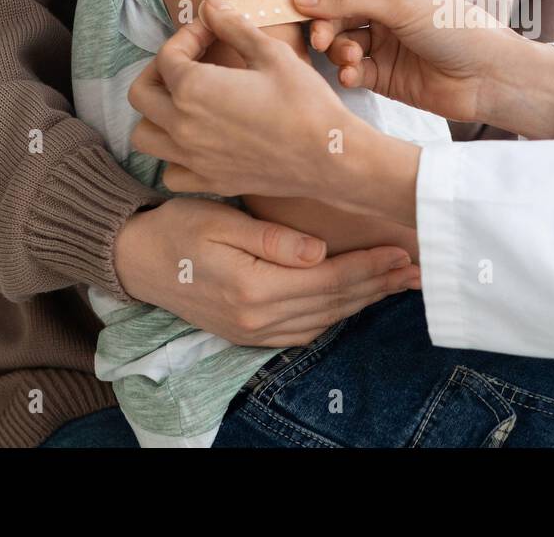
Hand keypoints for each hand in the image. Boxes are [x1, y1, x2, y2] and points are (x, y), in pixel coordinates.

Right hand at [114, 196, 419, 347]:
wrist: (134, 261)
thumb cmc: (177, 228)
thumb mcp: (221, 220)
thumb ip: (272, 240)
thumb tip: (319, 252)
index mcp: (254, 288)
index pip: (329, 279)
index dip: (370, 266)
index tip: (404, 252)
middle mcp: (258, 318)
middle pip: (335, 303)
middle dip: (380, 284)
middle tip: (418, 269)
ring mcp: (253, 331)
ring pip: (325, 319)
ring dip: (365, 301)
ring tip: (399, 283)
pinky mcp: (248, 333)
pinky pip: (305, 331)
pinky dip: (336, 315)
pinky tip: (356, 300)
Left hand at [128, 0, 420, 217]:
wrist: (329, 155)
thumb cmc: (305, 102)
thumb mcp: (271, 54)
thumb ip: (233, 26)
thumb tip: (210, 3)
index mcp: (193, 88)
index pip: (168, 54)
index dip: (187, 35)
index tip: (211, 30)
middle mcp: (183, 125)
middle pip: (142, 93)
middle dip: (159, 71)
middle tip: (189, 62)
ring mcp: (193, 158)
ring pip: (145, 135)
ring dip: (156, 115)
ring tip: (184, 102)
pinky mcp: (210, 181)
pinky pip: (170, 172)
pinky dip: (173, 157)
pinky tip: (197, 142)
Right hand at [293, 0, 553, 138]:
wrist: (488, 76)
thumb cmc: (454, 28)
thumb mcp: (399, 4)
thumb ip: (346, 0)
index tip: (297, 10)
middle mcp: (383, 4)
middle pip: (331, 12)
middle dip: (323, 26)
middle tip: (321, 41)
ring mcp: (382, 39)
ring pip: (337, 43)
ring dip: (337, 52)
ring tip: (353, 60)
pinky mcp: (383, 72)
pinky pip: (351, 69)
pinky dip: (348, 72)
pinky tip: (355, 76)